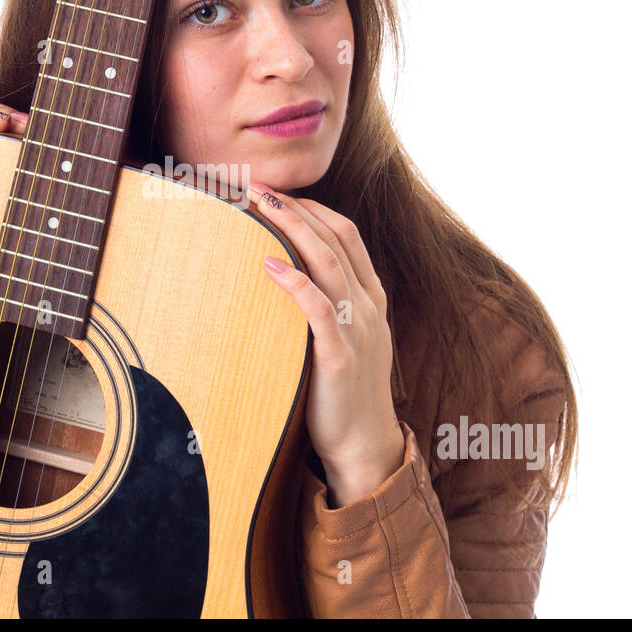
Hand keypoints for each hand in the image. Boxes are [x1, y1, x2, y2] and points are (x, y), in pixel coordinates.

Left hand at [246, 181, 406, 508]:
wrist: (365, 446)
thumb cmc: (344, 392)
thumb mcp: (343, 339)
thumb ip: (327, 306)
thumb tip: (285, 276)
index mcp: (371, 298)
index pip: (347, 235)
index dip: (314, 207)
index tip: (278, 191)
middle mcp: (368, 307)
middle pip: (336, 239)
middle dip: (298, 208)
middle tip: (260, 186)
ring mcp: (357, 329)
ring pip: (329, 264)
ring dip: (294, 229)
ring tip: (262, 207)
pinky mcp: (340, 356)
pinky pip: (320, 310)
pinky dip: (296, 283)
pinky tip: (271, 266)